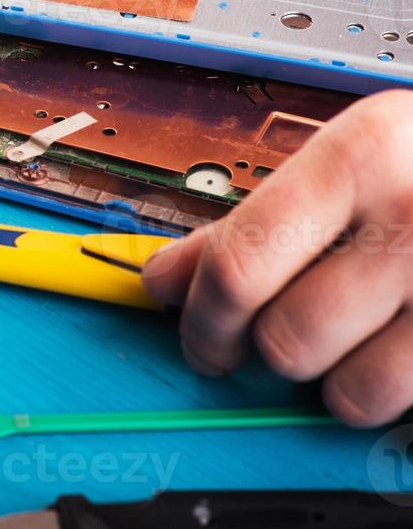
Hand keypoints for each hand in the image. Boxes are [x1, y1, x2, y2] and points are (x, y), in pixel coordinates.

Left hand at [143, 89, 412, 426]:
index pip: (240, 267)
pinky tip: (403, 348)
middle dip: (269, 352)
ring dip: (337, 383)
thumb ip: (252, 220)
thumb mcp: (350, 160)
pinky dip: (397, 393)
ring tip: (354, 342)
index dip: (203, 320)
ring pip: (352, 391)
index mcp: (359, 157)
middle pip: (288, 339)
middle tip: (275, 340)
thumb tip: (164, 278)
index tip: (200, 338)